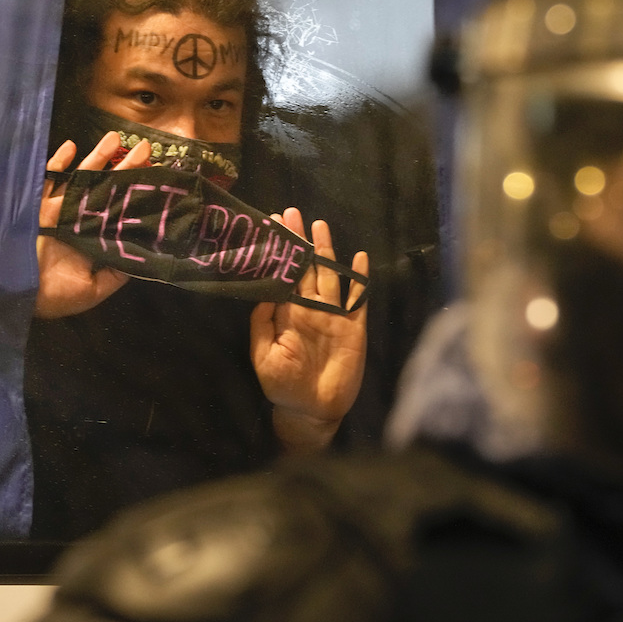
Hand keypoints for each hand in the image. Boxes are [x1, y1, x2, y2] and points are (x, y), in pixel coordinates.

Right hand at [34, 131, 151, 318]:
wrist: (14, 295)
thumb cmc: (56, 296)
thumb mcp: (95, 289)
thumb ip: (116, 273)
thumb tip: (141, 259)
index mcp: (94, 238)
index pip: (121, 210)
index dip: (137, 193)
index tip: (156, 177)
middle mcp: (79, 220)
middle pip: (107, 188)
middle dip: (125, 167)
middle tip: (145, 148)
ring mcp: (58, 211)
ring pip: (81, 178)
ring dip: (97, 157)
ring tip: (115, 137)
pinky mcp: (36, 207)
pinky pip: (47, 180)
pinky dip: (58, 163)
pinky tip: (71, 146)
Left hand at [250, 207, 368, 453]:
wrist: (313, 411)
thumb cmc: (284, 387)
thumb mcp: (264, 356)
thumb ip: (263, 324)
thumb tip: (266, 292)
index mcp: (288, 315)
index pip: (284, 276)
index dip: (280, 253)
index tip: (273, 227)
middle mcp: (311, 309)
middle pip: (306, 269)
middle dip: (300, 242)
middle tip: (292, 213)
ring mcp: (334, 316)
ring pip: (330, 277)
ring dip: (326, 252)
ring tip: (320, 226)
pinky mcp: (354, 328)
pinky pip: (357, 299)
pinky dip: (359, 279)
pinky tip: (359, 259)